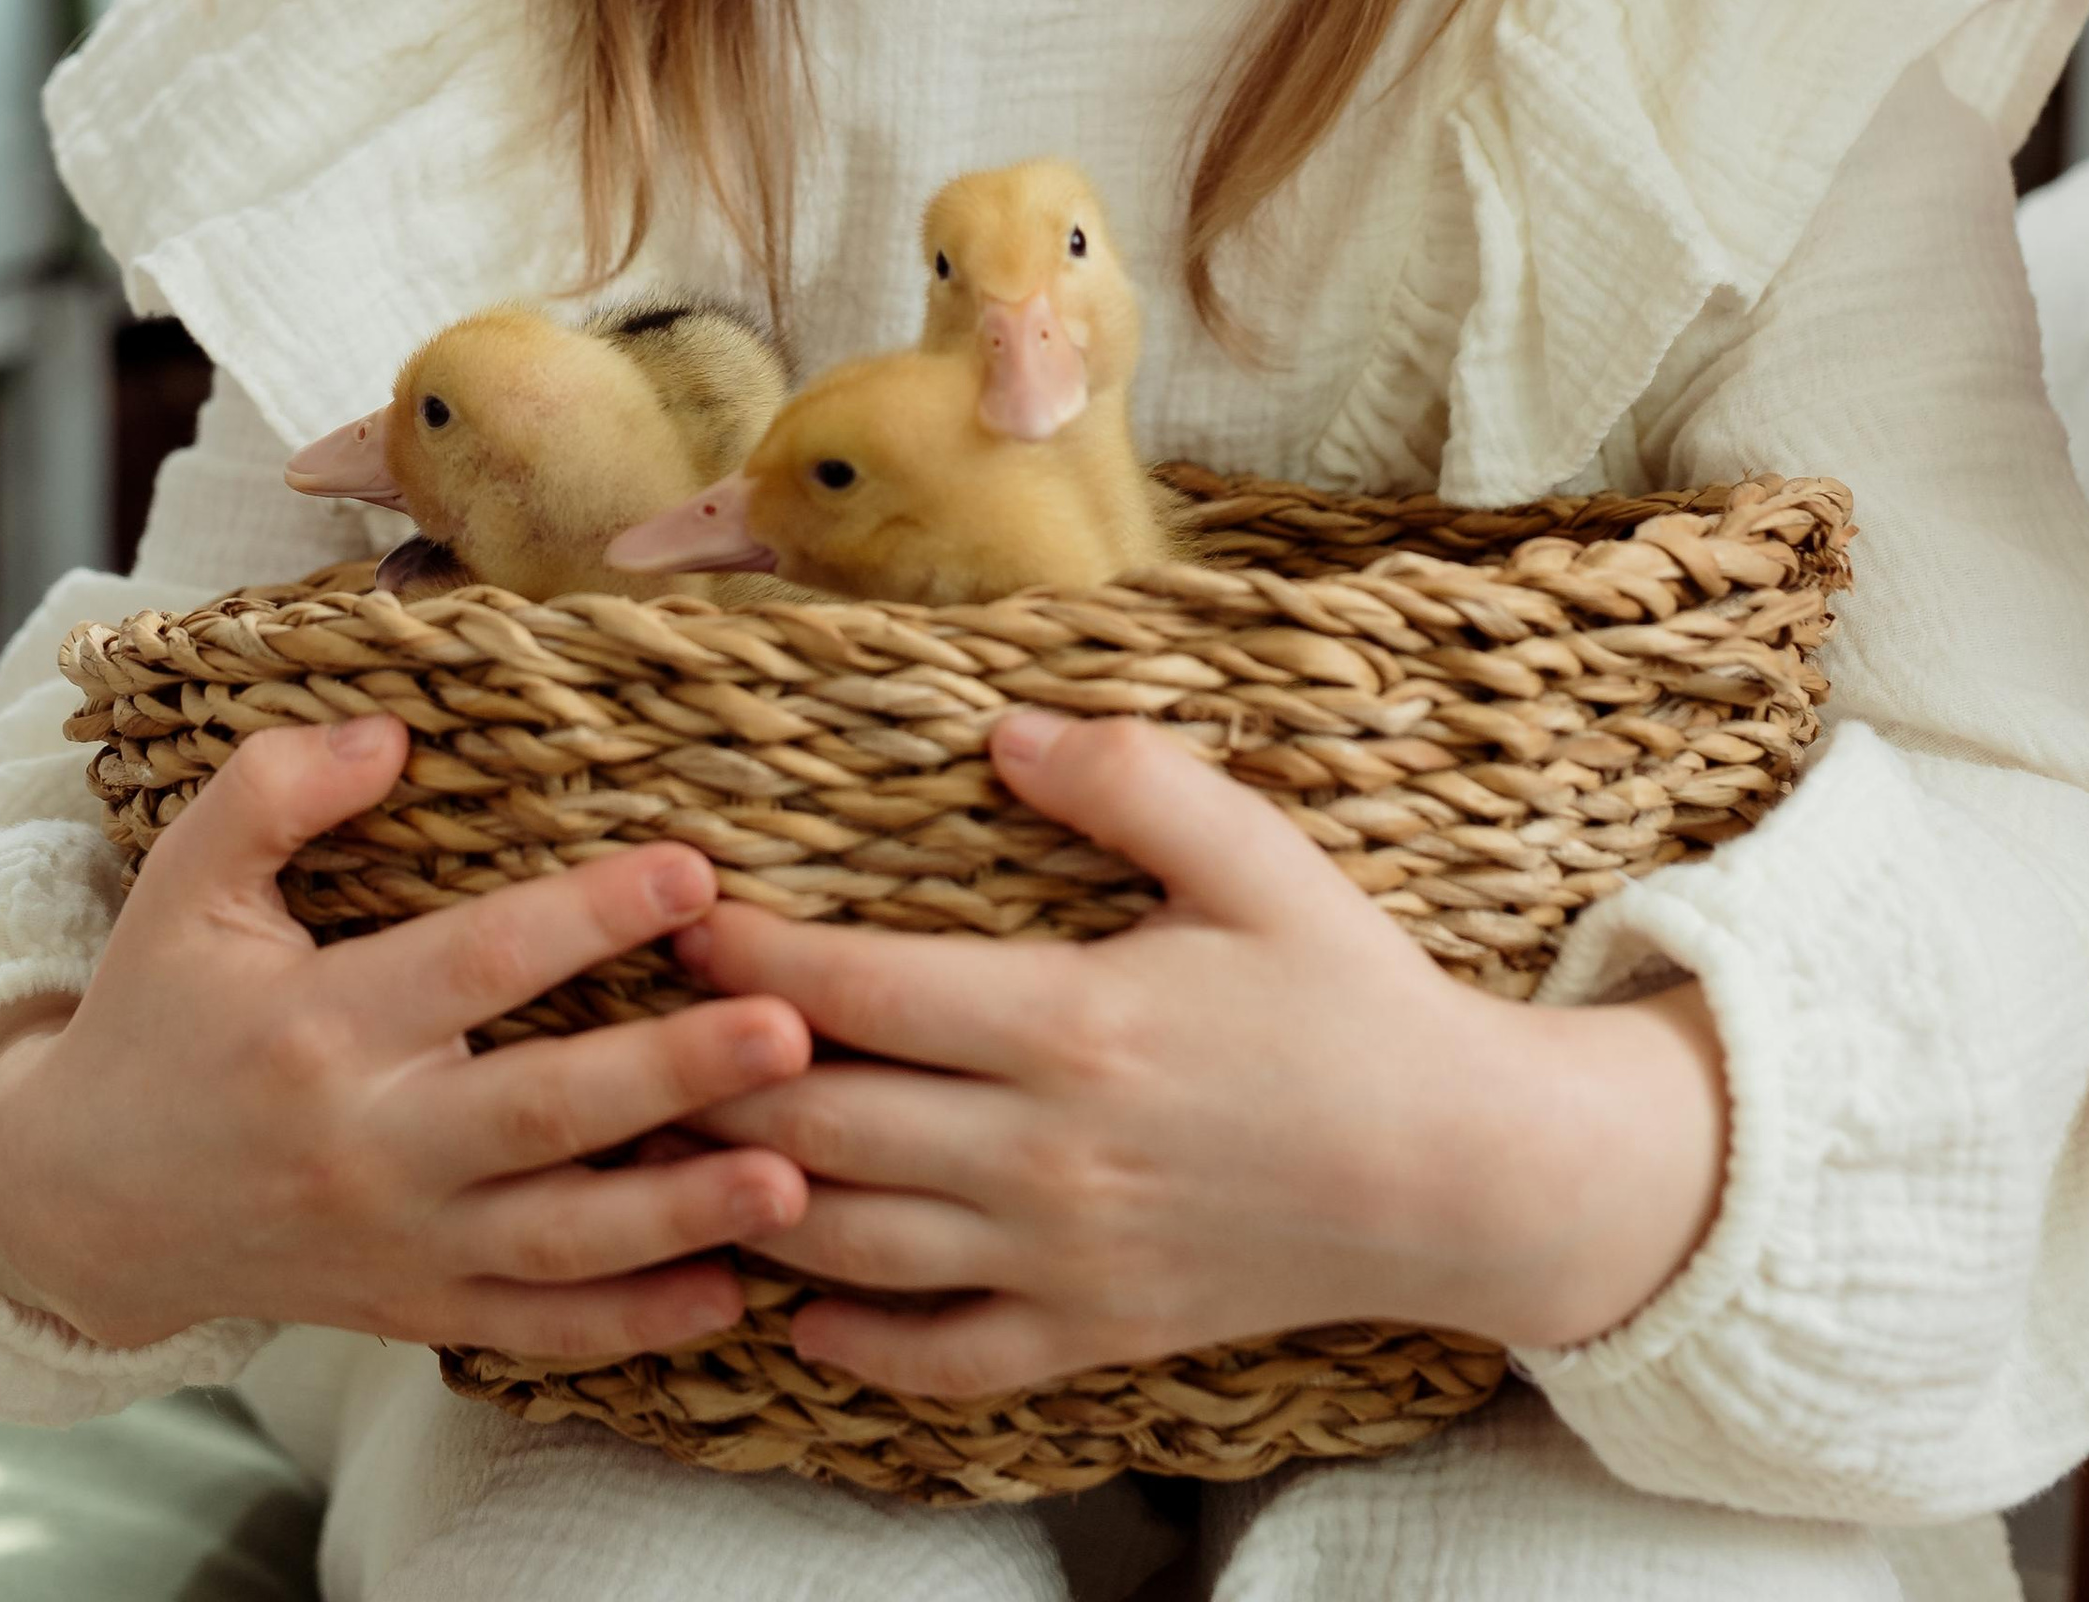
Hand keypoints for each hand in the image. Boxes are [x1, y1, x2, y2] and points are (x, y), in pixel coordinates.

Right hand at [0, 713, 808, 1357]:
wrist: (83, 1202)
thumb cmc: (157, 1015)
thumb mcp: (185, 885)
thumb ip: (275, 790)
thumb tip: (391, 731)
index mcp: (322, 1027)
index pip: (476, 964)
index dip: (587, 916)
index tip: (694, 871)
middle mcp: (369, 1145)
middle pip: (543, 1114)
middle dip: (672, 1074)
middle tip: (787, 1030)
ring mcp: (398, 1243)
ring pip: (560, 1243)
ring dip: (683, 1215)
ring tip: (797, 1174)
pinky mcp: (414, 1309)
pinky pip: (537, 1330)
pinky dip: (634, 1325)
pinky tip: (729, 1292)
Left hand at [681, 708, 1726, 1405]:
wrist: (1458, 1173)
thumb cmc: (1350, 996)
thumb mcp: (1254, 856)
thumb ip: (1128, 779)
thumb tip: (1002, 731)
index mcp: (1069, 1023)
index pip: (855, 993)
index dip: (750, 960)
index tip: (683, 919)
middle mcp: (1043, 1154)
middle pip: (820, 1123)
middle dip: (710, 1079)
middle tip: (631, 1036)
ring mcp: (1061, 1258)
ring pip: (851, 1246)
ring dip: (745, 1202)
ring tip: (672, 1152)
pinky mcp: (1092, 1332)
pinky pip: (940, 1358)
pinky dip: (850, 1343)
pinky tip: (792, 1302)